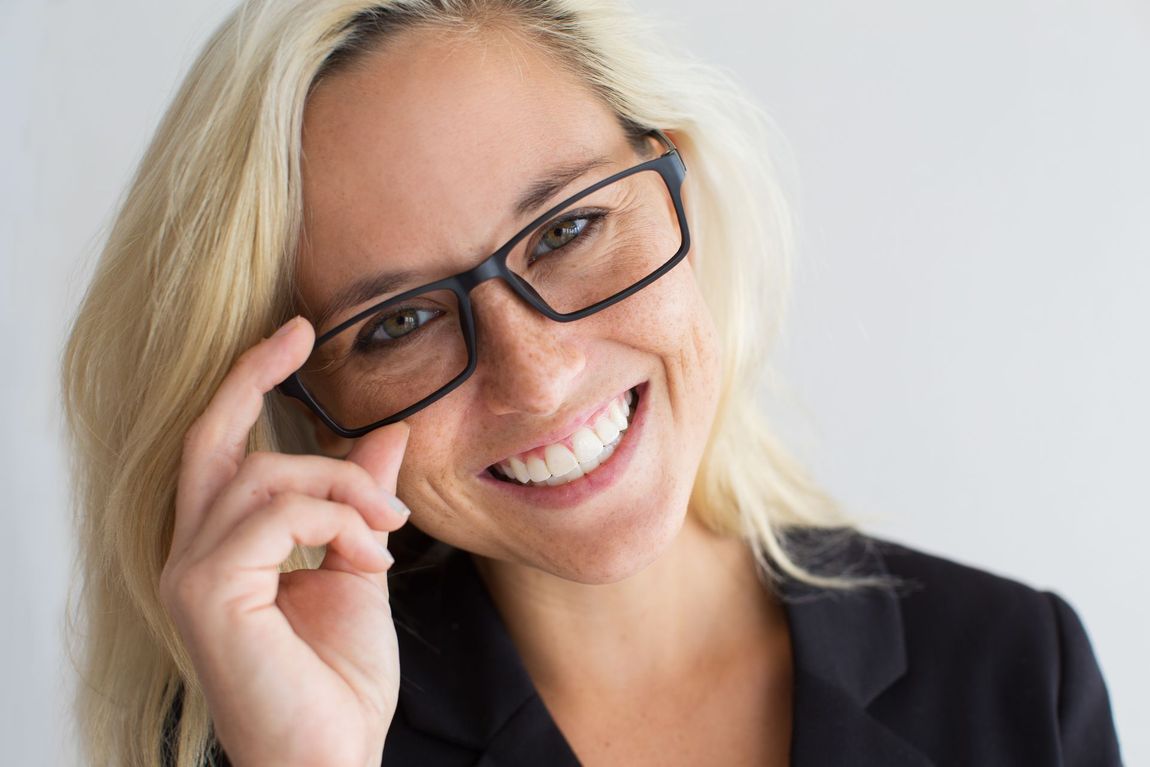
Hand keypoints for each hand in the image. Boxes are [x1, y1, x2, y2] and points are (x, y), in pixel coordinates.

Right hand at [160, 317, 409, 766]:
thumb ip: (363, 505)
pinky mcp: (207, 590)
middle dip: (255, 377)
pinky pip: (277, 513)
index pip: (222, 448)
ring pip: (265, 475)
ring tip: (385, 537)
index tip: (295, 333)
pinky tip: (368, 561)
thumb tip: (386, 437)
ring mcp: (193, 572)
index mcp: (225, 548)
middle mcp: (194, 553)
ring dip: (343, 493)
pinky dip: (337, 523)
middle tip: (305, 336)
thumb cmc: (339, 682)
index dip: (248, 382)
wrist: (333, 758)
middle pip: (214, 439)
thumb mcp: (361, 570)